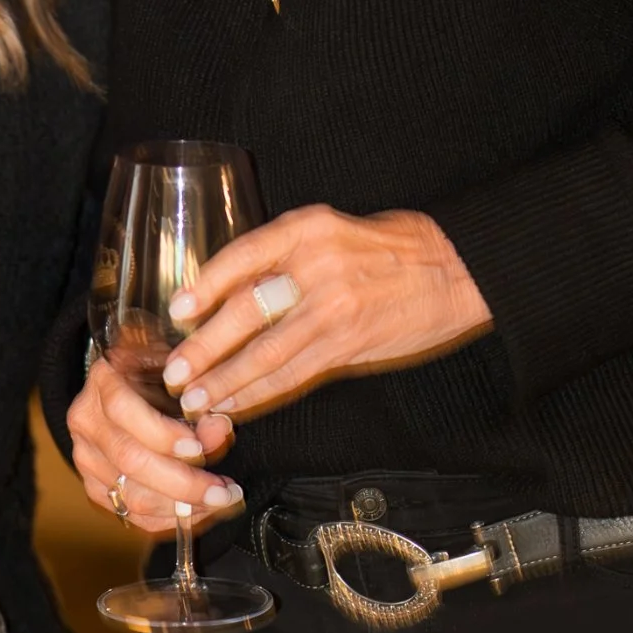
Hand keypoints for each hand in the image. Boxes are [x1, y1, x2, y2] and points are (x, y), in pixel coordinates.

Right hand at [70, 357, 244, 536]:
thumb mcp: (182, 375)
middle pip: (130, 461)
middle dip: (184, 483)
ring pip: (131, 497)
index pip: (123, 411)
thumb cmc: (160, 376)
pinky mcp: (95, 486)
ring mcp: (87, 458)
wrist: (130, 388)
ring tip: (219, 500)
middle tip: (224, 491)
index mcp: (104, 383)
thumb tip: (218, 430)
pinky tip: (198, 511)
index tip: (200, 448)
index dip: (162, 434)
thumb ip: (200, 402)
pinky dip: (169, 519)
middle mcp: (87, 422)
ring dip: (182, 506)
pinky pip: (131, 515)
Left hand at [159, 206, 489, 421]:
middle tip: (176, 372)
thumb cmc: (392, 250)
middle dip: (205, 348)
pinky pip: (294, 374)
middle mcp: (317, 265)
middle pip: (246, 311)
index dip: (205, 287)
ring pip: (267, 352)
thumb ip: (284, 258)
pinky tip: (237, 403)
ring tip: (196, 399)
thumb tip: (226, 293)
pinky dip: (260, 392)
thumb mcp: (332, 232)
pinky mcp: (349, 344)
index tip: (178, 312)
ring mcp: (334, 307)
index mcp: (308, 228)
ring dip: (227, 381)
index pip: (241, 256)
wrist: (456, 270)